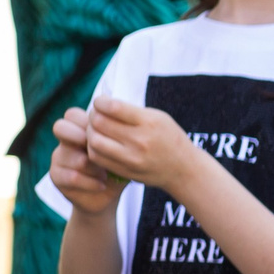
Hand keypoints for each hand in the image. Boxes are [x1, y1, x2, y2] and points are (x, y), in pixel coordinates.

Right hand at [48, 109, 122, 214]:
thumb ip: (116, 142)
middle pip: (60, 127)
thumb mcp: (120, 154)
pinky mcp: (56, 177)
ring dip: (92, 167)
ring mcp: (58, 158)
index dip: (86, 121)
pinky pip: (72, 176)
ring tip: (106, 174)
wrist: (106, 196)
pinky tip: (102, 185)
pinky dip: (90, 182)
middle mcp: (65, 142)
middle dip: (78, 135)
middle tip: (96, 149)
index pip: (73, 115)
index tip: (105, 133)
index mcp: (79, 130)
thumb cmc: (116, 169)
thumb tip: (122, 133)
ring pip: (71, 155)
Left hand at [82, 96, 208, 196]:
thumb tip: (102, 103)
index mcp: (149, 123)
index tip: (101, 102)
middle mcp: (140, 141)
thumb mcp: (158, 117)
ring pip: (94, 141)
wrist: (183, 170)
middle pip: (99, 123)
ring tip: (96, 130)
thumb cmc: (169, 138)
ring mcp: (132, 159)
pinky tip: (100, 143)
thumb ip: (131, 111)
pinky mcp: (125, 171)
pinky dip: (93, 148)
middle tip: (97, 115)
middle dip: (93, 115)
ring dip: (90, 132)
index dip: (100, 102)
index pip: (112, 107)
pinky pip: (97, 157)